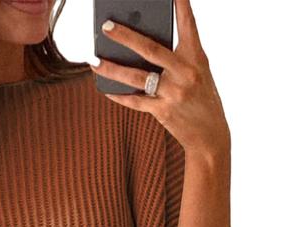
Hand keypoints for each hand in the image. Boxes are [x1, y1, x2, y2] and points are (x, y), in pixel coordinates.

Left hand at [91, 0, 229, 158]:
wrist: (210, 136)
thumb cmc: (202, 100)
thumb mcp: (198, 73)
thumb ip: (177, 59)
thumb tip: (142, 50)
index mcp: (196, 57)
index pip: (187, 25)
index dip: (180, 5)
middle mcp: (185, 72)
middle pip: (150, 49)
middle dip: (125, 36)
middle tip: (106, 26)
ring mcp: (173, 92)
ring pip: (136, 77)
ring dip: (111, 69)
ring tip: (93, 61)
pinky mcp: (163, 112)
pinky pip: (135, 101)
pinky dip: (119, 95)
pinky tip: (106, 90)